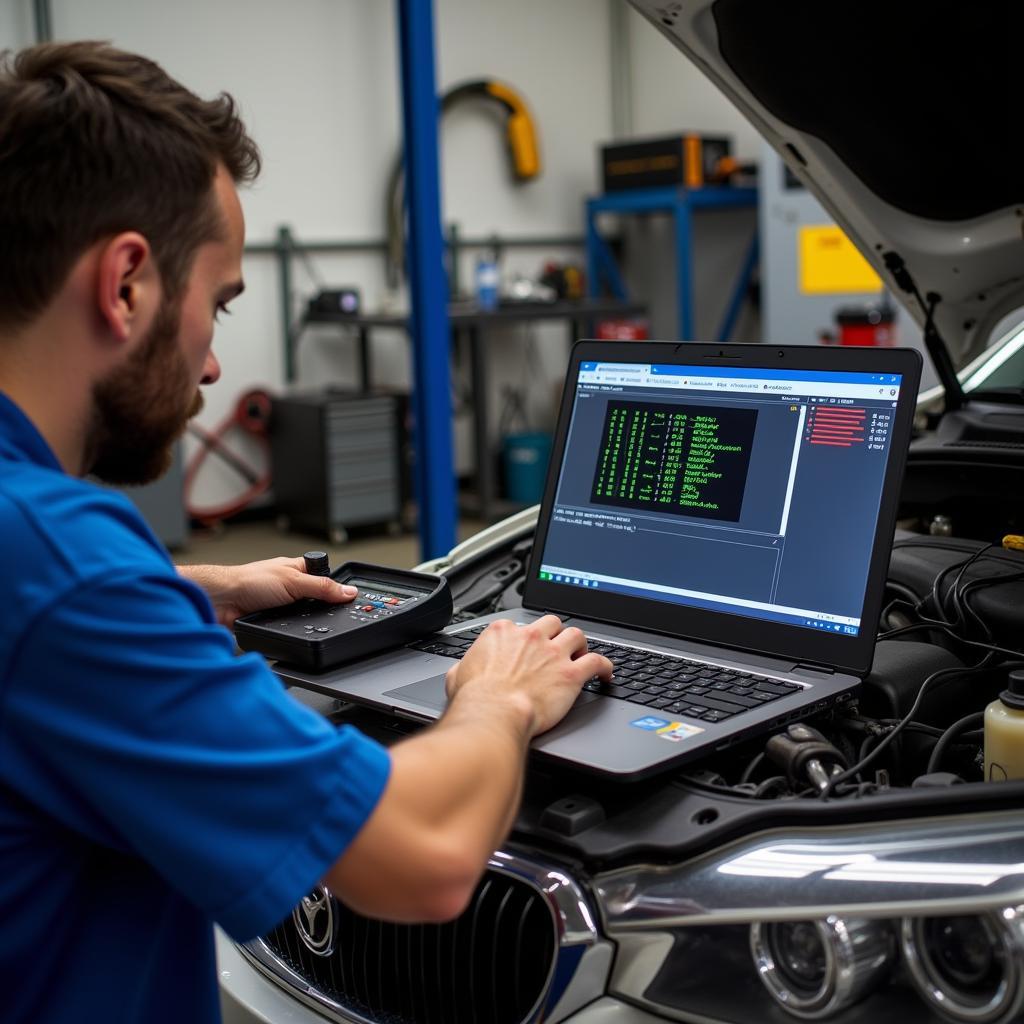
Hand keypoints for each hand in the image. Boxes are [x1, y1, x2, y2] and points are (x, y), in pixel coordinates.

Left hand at [177, 557, 357, 626]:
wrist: (220, 601)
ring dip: (299, 622)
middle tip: (321, 614)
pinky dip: (287, 632)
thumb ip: (322, 588)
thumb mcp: (294, 582)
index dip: (335, 588)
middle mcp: (288, 587)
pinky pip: (287, 630)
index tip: (349, 600)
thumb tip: (348, 592)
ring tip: (296, 621)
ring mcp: (279, 606)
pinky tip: (285, 630)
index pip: (324, 577)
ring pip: (301, 618)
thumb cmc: (247, 581)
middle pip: (314, 601)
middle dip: (317, 609)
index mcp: (296, 570)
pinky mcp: (269, 623)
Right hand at [444, 615, 612, 737]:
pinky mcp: (571, 674)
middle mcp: (531, 637)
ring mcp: (553, 653)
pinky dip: (605, 666)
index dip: (527, 638)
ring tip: (581, 654)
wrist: (493, 714)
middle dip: (557, 634)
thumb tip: (463, 669)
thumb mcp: (458, 675)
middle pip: (552, 623)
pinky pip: (597, 662)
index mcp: (504, 633)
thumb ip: (466, 666)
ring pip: (577, 635)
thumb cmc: (476, 699)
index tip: (528, 648)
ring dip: (580, 645)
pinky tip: (606, 674)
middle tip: (558, 647)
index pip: (521, 624)